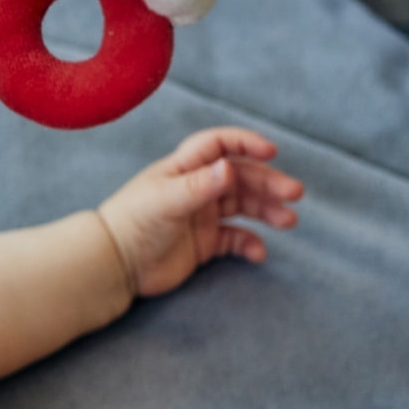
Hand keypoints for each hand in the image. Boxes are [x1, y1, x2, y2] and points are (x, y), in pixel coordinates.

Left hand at [96, 127, 303, 298]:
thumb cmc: (132, 224)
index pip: (219, 145)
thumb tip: (230, 167)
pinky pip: (236, 238)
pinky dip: (251, 243)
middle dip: (268, 183)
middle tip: (295, 193)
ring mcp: (202, 215)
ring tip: (289, 221)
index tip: (271, 152)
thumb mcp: (165, 201)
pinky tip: (258, 252)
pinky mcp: (205, 243)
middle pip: (240, 177)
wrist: (114, 265)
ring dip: (268, 210)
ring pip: (244, 206)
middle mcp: (196, 188)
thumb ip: (198, 186)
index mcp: (183, 169)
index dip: (245, 143)